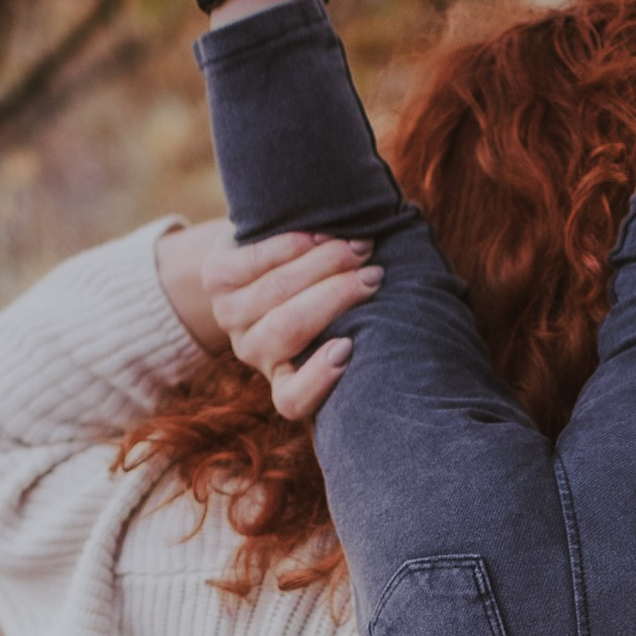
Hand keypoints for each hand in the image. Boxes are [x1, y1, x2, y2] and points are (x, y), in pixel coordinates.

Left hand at [207, 231, 379, 421]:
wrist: (260, 262)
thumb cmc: (325, 298)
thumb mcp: (345, 324)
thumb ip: (367, 328)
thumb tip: (418, 317)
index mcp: (284, 379)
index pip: (292, 400)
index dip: (318, 379)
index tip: (348, 348)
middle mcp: (253, 354)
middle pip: (289, 329)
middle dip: (337, 297)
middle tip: (375, 275)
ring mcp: (231, 316)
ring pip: (276, 292)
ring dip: (324, 264)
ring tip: (360, 247)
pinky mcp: (216, 278)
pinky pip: (256, 260)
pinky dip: (294, 245)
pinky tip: (322, 235)